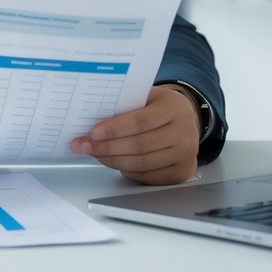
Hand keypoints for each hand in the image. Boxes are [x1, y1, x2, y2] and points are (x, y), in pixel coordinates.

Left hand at [70, 85, 199, 184]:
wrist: (186, 118)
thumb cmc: (160, 105)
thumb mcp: (147, 96)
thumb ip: (126, 104)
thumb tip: (93, 117)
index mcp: (174, 108)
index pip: (141, 121)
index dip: (115, 129)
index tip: (93, 132)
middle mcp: (184, 132)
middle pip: (140, 145)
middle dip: (107, 147)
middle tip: (85, 146)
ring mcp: (185, 155)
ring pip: (142, 164)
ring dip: (113, 160)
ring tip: (95, 154)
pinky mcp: (181, 172)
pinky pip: (147, 176)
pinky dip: (127, 170)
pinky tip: (114, 162)